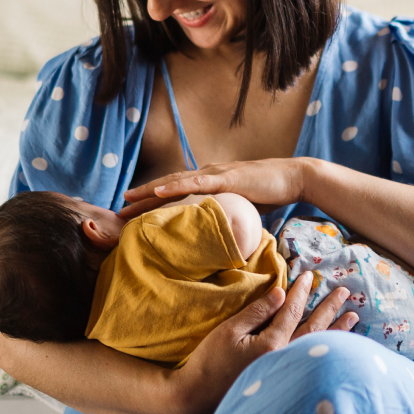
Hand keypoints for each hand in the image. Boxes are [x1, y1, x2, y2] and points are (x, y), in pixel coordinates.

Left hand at [121, 158, 312, 218]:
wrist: (293, 178)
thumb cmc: (271, 194)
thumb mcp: (242, 210)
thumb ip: (228, 219)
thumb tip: (219, 239)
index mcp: (210, 183)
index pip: (177, 192)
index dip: (154, 202)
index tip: (134, 212)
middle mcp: (208, 175)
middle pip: (168, 187)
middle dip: (142, 197)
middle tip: (120, 208)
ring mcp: (215, 175)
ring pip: (175, 183)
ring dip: (150, 191)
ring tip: (128, 199)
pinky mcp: (225, 179)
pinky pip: (195, 183)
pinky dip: (173, 187)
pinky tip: (156, 192)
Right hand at [168, 273, 356, 413]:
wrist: (197, 397)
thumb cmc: (210, 362)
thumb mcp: (230, 331)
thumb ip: (258, 312)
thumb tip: (282, 294)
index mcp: (272, 344)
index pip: (293, 312)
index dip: (302, 292)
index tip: (310, 275)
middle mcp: (285, 359)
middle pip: (314, 329)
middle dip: (330, 308)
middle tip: (345, 292)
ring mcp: (286, 372)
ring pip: (317, 347)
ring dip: (336, 330)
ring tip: (353, 317)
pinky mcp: (282, 381)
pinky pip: (311, 360)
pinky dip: (326, 349)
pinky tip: (335, 344)